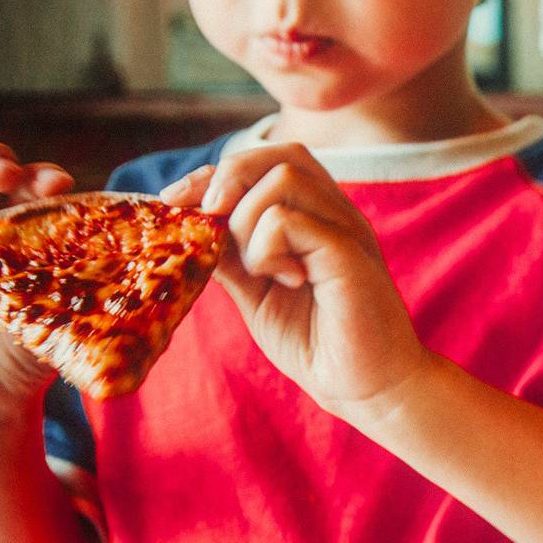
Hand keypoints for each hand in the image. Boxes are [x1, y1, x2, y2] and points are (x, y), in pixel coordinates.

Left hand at [162, 144, 432, 413]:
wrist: (366, 388)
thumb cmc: (316, 342)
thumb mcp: (255, 292)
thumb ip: (231, 256)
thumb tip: (190, 225)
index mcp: (317, 216)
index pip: (267, 161)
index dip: (214, 173)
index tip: (176, 202)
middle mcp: (336, 213)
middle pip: (279, 155)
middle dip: (226, 181)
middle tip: (209, 224)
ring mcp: (346, 230)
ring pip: (283, 178)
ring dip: (247, 221)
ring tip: (259, 269)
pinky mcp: (348, 255)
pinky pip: (290, 220)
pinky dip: (266, 248)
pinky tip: (283, 280)